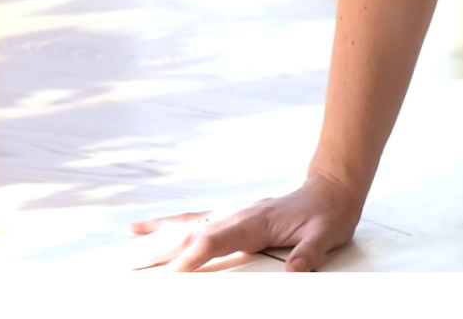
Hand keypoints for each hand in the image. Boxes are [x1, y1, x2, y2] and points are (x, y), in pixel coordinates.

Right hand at [128, 174, 361, 271]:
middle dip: (162, 250)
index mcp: (255, 221)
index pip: (217, 240)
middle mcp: (238, 215)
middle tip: (132, 266)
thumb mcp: (326, 235)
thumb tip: (295, 269)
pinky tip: (151, 227)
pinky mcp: (232, 215)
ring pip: (189, 224)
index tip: (172, 272)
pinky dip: (171, 224)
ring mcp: (233, 213)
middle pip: (193, 233)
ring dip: (159, 234)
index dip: (194, 256)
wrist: (332, 190)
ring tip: (130, 238)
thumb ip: (309, 252)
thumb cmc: (328, 214)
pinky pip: (196, 219)